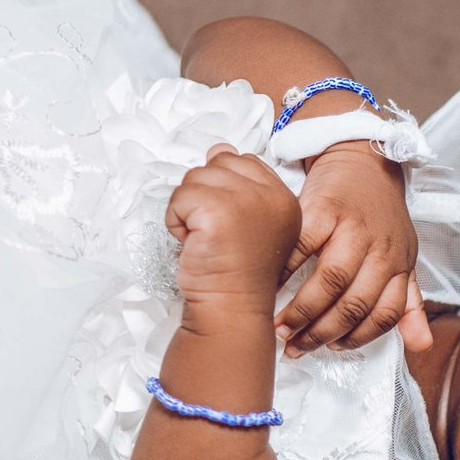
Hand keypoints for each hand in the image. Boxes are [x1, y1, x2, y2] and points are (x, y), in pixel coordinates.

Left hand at [164, 146, 302, 335]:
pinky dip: (176, 222)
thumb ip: (240, 185)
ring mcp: (246, 200)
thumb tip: (218, 149)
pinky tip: (193, 244)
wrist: (230, 310)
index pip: (242, 161)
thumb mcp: (249, 223)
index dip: (223, 189)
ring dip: (187, 210)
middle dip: (204, 196)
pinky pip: (179, 197)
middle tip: (215, 233)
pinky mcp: (218, 211)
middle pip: (217, 163)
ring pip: (194, 178)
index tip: (227, 225)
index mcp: (283, 198)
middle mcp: (271, 195)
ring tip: (204, 240)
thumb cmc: (235, 274)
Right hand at [275, 141, 430, 357]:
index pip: (385, 314)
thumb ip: (409, 302)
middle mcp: (382, 248)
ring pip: (332, 280)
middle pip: (354, 303)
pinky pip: (304, 246)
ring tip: (280, 326)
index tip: (331, 349)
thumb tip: (422, 345)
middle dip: (322, 332)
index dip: (357, 338)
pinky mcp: (325, 207)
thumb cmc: (378, 215)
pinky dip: (286, 270)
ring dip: (303, 310)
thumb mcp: (402, 257)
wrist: (361, 159)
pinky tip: (271, 288)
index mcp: (400, 264)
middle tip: (295, 345)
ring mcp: (354, 227)